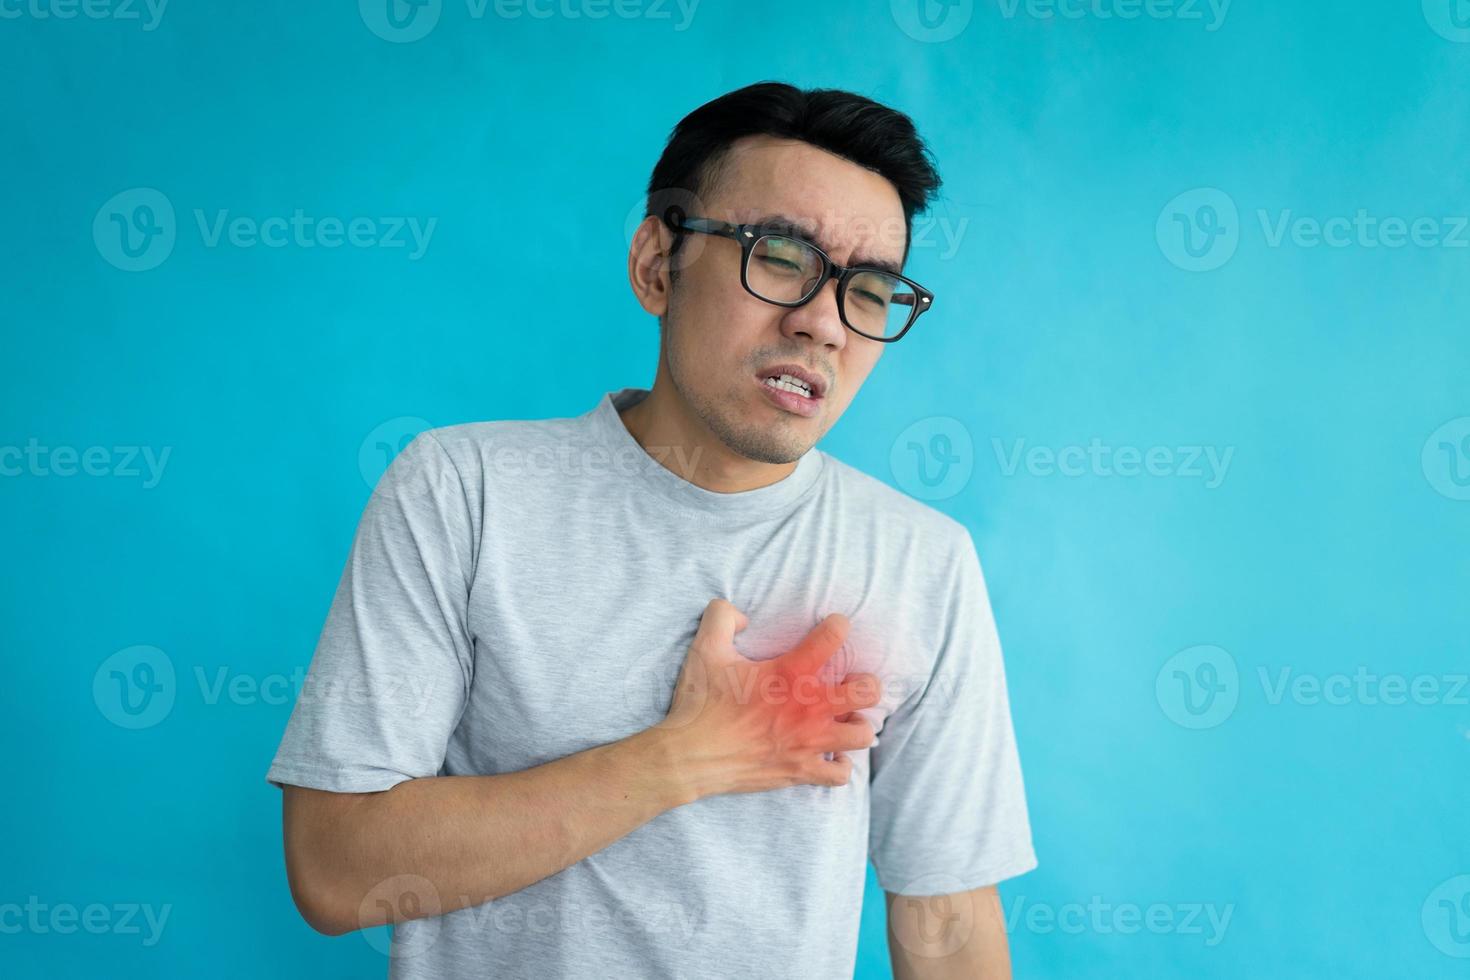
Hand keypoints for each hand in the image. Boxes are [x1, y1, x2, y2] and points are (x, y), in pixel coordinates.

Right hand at [656, 598, 881, 799]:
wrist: (689, 756)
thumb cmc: (700, 703)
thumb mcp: (705, 649)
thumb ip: (722, 617)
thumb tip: (742, 615)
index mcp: (789, 673)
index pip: (832, 636)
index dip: (837, 625)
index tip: (833, 627)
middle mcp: (808, 707)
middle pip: (867, 691)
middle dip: (865, 683)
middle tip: (847, 683)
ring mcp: (808, 742)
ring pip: (862, 734)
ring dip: (856, 725)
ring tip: (842, 719)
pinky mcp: (801, 771)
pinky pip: (840, 774)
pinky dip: (839, 765)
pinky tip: (828, 755)